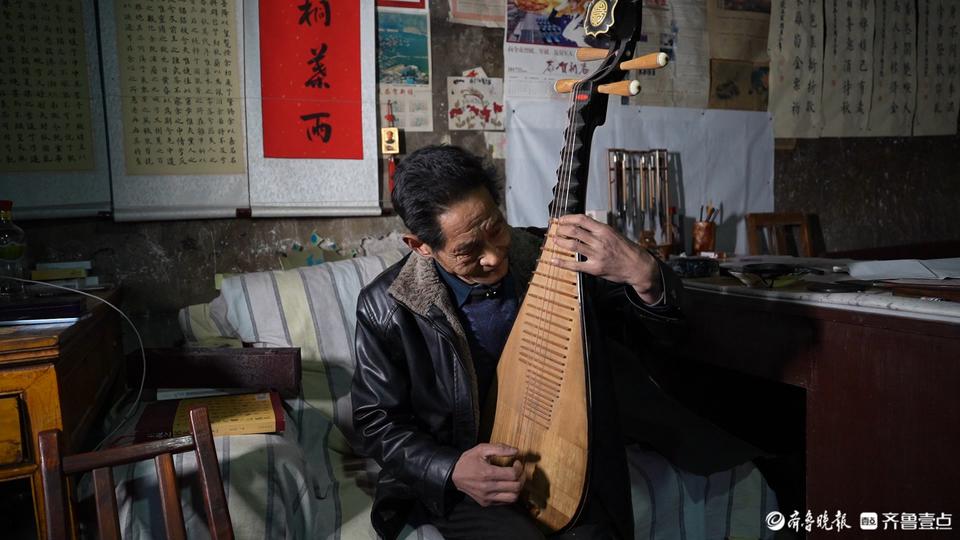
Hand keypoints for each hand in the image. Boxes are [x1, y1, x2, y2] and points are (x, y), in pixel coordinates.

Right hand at [451, 443, 524, 506]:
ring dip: (518, 488)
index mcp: (487, 473)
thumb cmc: (468, 460)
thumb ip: (500, 448)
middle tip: (519, 471)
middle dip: (522, 477)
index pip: (513, 474)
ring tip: (515, 480)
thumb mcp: (481, 449)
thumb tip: (516, 451)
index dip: (519, 467)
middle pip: (515, 486)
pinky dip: (510, 494)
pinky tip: (507, 486)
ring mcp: (487, 497)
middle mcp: (488, 487)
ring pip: (513, 497)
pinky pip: (505, 502)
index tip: (516, 462)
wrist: (454, 475)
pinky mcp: (486, 503)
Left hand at [548, 214, 662, 303]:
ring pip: (573, 245)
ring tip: (555, 240)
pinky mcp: (595, 268)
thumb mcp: (614, 234)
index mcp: (604, 230)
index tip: (561, 219)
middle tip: (556, 230)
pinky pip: (575, 265)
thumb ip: (598, 230)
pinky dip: (562, 262)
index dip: (568, 218)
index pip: (582, 219)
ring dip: (560, 242)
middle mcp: (599, 241)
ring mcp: (597, 255)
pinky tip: (554, 260)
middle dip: (561, 229)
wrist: (638, 266)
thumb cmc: (626, 250)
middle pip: (574, 231)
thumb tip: (582, 224)